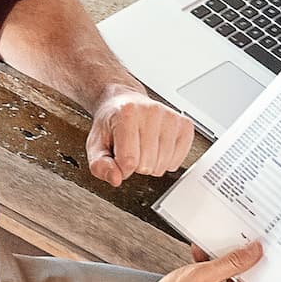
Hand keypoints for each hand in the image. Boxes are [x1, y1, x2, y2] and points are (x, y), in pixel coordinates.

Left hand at [86, 86, 201, 185]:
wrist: (125, 103)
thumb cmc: (112, 124)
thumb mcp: (96, 146)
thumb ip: (100, 166)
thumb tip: (116, 179)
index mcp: (127, 113)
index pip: (128, 161)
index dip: (121, 169)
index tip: (118, 158)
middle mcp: (152, 111)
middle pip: (146, 165)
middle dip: (136, 166)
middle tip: (132, 149)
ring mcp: (171, 117)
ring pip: (163, 165)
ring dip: (152, 164)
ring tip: (144, 148)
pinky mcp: (185, 125)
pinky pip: (178, 160)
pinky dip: (167, 161)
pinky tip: (158, 149)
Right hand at [127, 241, 263, 281]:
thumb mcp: (204, 274)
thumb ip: (234, 262)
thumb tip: (255, 253)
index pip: (262, 280)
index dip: (258, 260)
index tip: (252, 246)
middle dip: (233, 262)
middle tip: (220, 249)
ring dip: (219, 270)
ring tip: (202, 259)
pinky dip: (213, 281)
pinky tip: (199, 269)